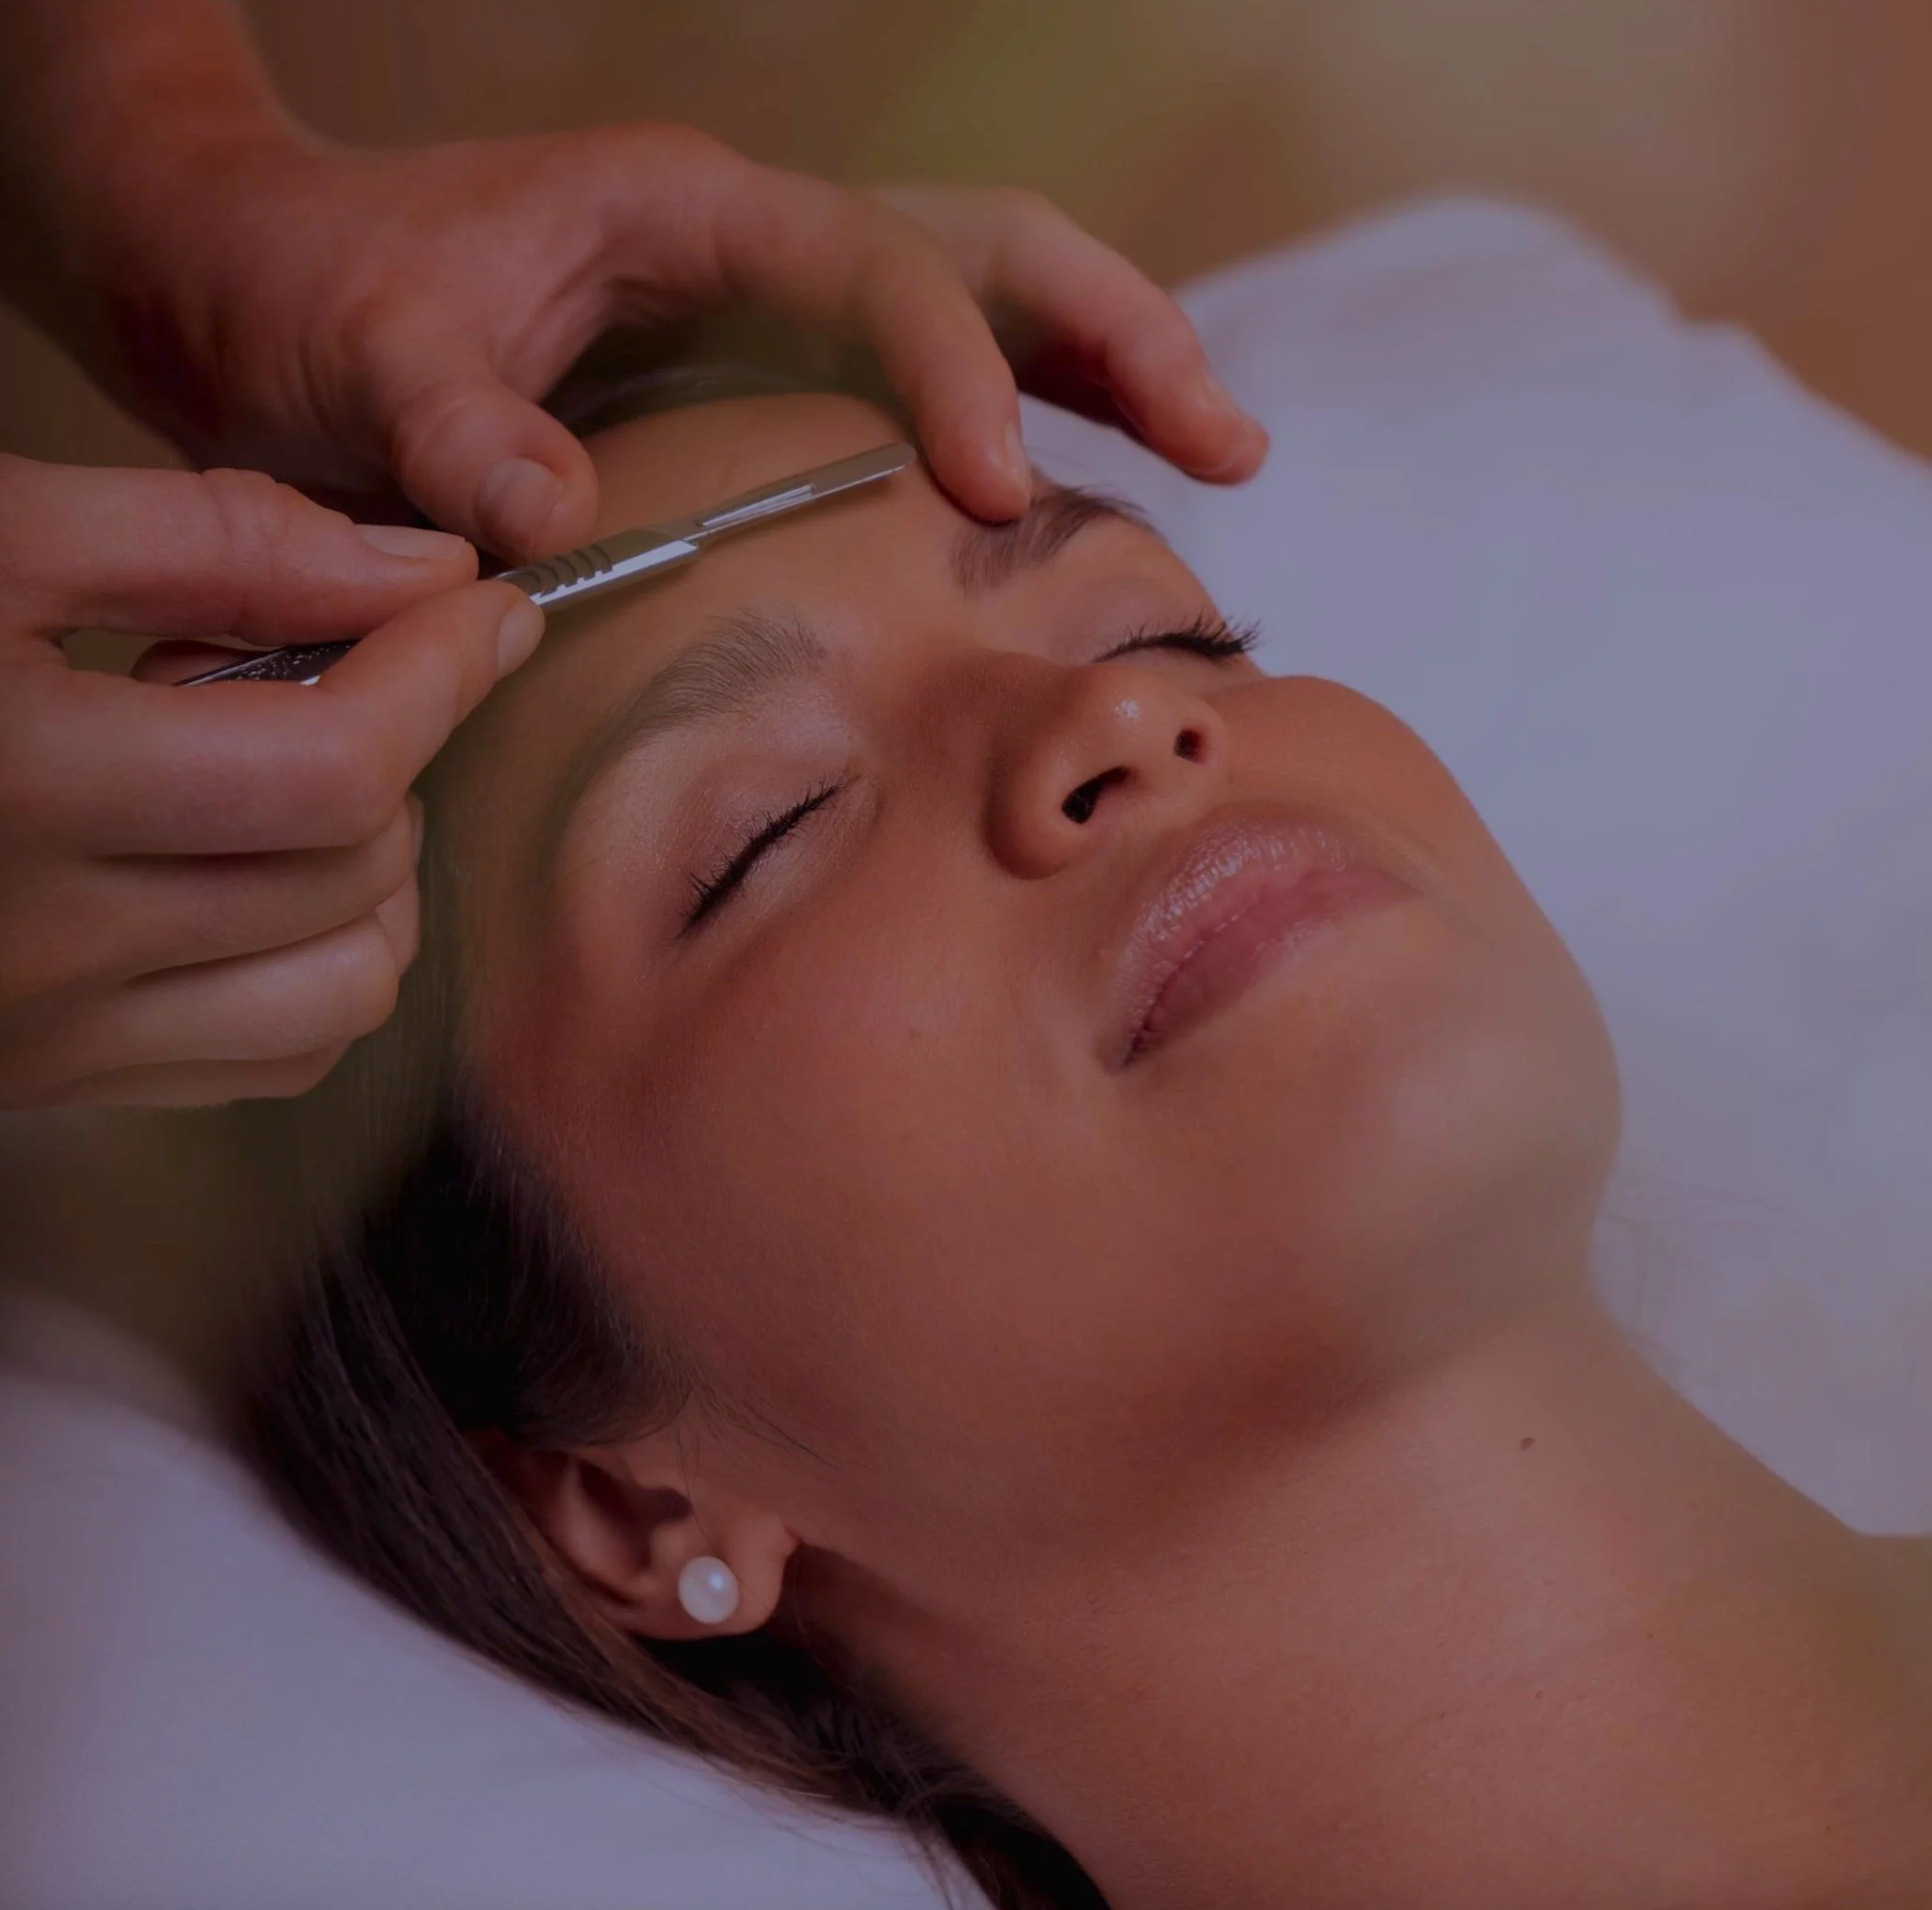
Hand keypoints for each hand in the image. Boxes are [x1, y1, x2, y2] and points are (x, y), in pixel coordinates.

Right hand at [0, 453, 538, 1108]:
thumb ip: (214, 541)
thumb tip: (423, 574)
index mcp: (16, 781)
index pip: (336, 766)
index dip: (442, 674)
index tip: (488, 609)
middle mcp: (41, 943)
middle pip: (355, 866)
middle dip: (388, 747)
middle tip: (299, 666)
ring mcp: (47, 1036)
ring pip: (346, 985)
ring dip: (373, 870)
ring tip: (280, 774)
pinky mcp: (50, 1081)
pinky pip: (275, 1053)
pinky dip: (323, 962)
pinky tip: (257, 873)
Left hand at [78, 123, 1266, 557]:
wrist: (246, 275)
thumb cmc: (298, 293)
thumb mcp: (350, 359)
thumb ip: (451, 433)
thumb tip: (560, 528)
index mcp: (691, 216)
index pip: (881, 272)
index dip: (955, 376)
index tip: (997, 497)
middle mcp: (760, 245)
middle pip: (993, 255)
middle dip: (1120, 336)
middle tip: (1229, 443)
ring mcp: (771, 308)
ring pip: (985, 309)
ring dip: (1108, 375)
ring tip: (1217, 460)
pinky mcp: (760, 377)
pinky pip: (920, 388)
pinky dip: (1016, 429)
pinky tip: (1063, 506)